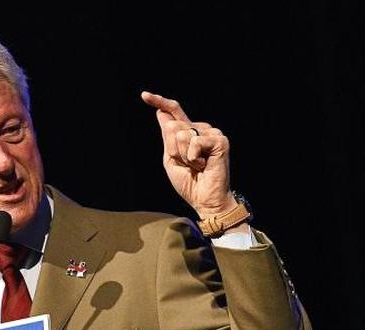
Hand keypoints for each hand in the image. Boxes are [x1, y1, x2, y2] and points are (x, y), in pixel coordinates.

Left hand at [141, 91, 234, 217]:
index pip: (173, 112)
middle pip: (172, 126)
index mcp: (187, 132)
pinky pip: (195, 142)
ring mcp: (211, 133)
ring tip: (196, 165)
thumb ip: (167, 137)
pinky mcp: (220, 140)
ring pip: (182, 134)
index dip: (159, 102)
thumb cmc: (188, 182)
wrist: (203, 199)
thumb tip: (161, 112)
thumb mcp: (170, 159)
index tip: (144, 95)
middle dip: (173, 149)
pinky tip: (204, 165)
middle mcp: (199, 128)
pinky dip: (194, 158)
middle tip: (187, 164)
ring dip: (184, 155)